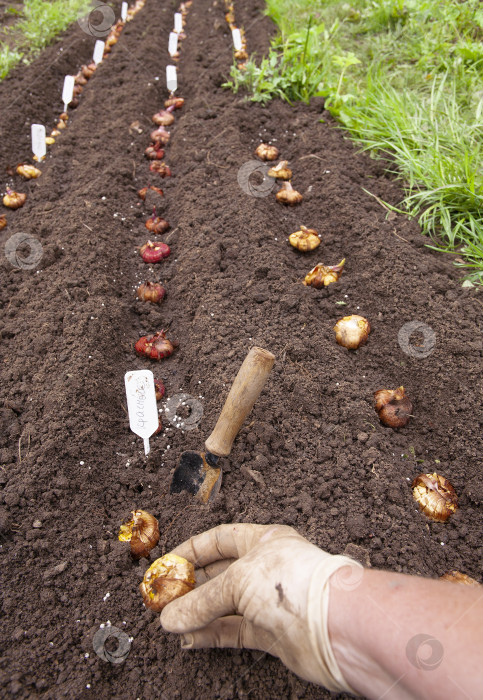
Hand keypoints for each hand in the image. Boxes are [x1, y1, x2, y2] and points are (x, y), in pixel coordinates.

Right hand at [160, 523, 359, 692]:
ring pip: (225, 606)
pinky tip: (190, 638)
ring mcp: (269, 601)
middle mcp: (266, 568)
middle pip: (220, 574)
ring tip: (170, 623)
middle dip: (191, 586)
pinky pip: (233, 631)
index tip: (167, 564)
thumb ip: (202, 601)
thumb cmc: (293, 583)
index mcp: (263, 541)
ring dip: (197, 614)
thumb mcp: (238, 581)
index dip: (192, 550)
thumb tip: (169, 618)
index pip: (220, 540)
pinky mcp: (271, 632)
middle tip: (163, 598)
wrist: (333, 625)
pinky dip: (211, 635)